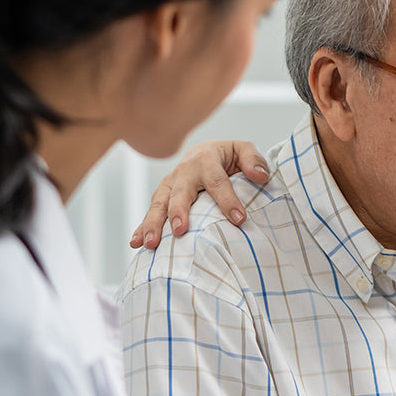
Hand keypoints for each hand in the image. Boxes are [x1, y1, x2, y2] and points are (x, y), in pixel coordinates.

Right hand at [129, 139, 267, 249]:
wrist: (206, 154)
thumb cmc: (229, 157)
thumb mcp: (244, 151)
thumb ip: (254, 160)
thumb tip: (260, 176)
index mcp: (206, 159)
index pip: (217, 181)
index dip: (228, 200)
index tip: (239, 219)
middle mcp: (184, 172)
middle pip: (180, 193)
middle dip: (179, 211)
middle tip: (181, 230)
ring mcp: (171, 185)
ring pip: (159, 203)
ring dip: (154, 223)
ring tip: (151, 243)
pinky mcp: (163, 196)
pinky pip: (151, 212)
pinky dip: (142, 227)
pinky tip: (136, 243)